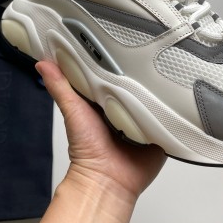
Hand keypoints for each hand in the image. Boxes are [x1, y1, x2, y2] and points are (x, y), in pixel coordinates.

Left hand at [36, 61, 166, 201]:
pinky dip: (174, 109)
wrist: (107, 181)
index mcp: (108, 99)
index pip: (114, 73)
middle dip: (143, 73)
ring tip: (167, 70)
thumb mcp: (73, 111)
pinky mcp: (161, 131)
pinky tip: (178, 94)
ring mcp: (146, 119)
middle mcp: (127, 107)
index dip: (117, 59)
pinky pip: (171, 116)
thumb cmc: (88, 149)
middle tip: (149, 53)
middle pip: (138, 84)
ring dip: (160, 90)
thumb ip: (61, 87)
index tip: (122, 41)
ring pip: (156, 97)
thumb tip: (43, 64)